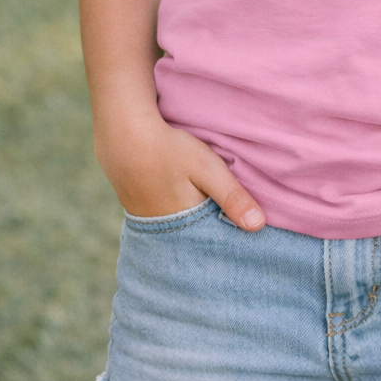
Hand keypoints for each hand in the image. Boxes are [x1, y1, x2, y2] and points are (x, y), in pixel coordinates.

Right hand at [95, 113, 265, 230]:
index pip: (214, 246)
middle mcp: (165, 233)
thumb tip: (258, 226)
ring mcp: (149, 223)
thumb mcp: (206, 169)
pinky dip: (181, 217)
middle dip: (215, 239)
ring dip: (197, 227)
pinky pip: (168, 222)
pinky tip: (189, 206)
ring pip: (182, 232)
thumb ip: (232, 197)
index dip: (231, 243)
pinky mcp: (140, 210)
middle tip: (237, 234)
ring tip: (215, 221)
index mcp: (184, 228)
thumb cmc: (167, 150)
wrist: (122, 134)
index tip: (251, 244)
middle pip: (197, 242)